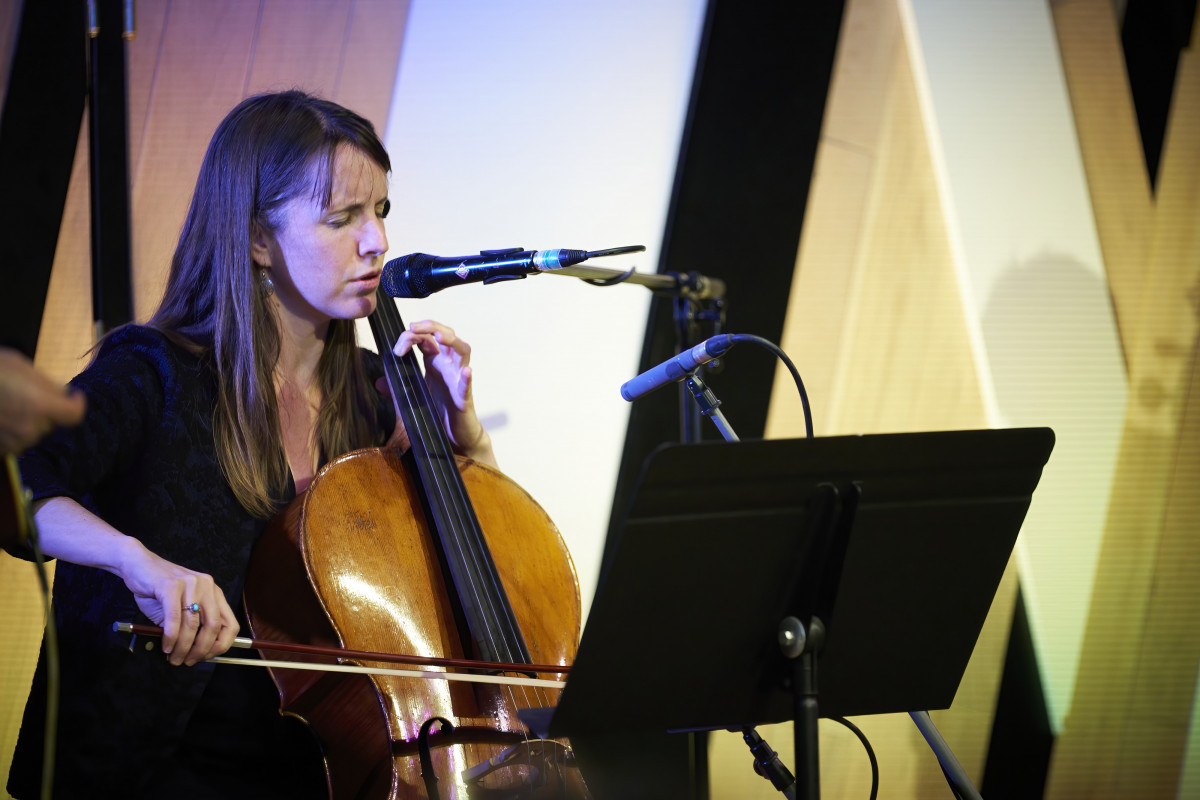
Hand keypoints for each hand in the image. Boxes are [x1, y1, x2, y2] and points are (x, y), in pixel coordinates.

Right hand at [0, 347, 86, 453]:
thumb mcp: (19, 365)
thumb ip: (46, 383)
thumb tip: (62, 394)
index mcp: (41, 406)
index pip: (74, 415)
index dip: (76, 404)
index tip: (73, 396)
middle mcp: (29, 428)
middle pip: (50, 422)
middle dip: (45, 408)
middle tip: (25, 392)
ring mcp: (12, 442)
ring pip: (32, 432)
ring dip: (26, 420)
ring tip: (6, 402)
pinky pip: (13, 441)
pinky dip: (9, 430)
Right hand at [117, 540, 239, 665]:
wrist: (138, 565)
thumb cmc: (159, 590)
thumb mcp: (181, 608)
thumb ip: (192, 626)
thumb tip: (197, 654)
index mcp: (214, 593)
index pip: (230, 624)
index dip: (221, 645)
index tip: (207, 658)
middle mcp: (207, 586)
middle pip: (213, 626)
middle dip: (201, 650)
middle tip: (188, 662)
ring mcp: (190, 585)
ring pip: (192, 625)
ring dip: (183, 647)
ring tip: (174, 658)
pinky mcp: (171, 586)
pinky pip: (174, 619)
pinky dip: (171, 637)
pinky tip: (166, 646)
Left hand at [380, 320, 496, 467]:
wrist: (453, 437)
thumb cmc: (437, 413)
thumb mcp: (412, 397)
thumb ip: (395, 389)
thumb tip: (378, 382)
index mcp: (435, 364)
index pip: (427, 339)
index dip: (412, 335)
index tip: (397, 346)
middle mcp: (448, 367)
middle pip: (446, 335)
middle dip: (431, 326)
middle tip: (413, 327)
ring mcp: (457, 380)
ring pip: (462, 351)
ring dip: (452, 340)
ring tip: (439, 336)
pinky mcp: (463, 398)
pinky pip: (466, 386)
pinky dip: (466, 377)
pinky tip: (466, 371)